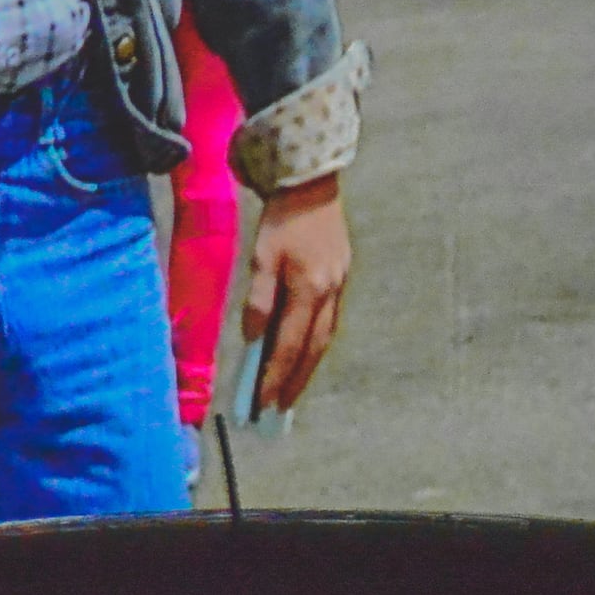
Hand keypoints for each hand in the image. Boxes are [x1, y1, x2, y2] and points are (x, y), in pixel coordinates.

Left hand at [239, 174, 351, 414]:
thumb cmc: (282, 219)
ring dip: (306, 368)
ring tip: (288, 391)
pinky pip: (328, 322)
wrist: (313, 184)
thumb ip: (260, 299)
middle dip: (294, 382)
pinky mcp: (340, 279)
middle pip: (311, 350)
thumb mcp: (262, 256)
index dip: (276, 377)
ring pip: (323, 339)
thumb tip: (254, 337)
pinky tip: (302, 354)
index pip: (289, 345)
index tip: (263, 403)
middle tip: (277, 410)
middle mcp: (330, 293)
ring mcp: (339, 287)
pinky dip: (314, 344)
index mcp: (309, 289)